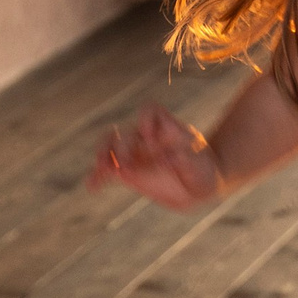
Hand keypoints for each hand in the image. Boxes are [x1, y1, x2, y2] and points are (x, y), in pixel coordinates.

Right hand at [88, 103, 221, 208]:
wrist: (200, 186)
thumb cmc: (204, 172)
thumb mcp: (201, 167)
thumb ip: (188, 160)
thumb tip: (171, 157)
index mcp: (167, 129)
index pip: (151, 111)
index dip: (146, 120)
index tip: (151, 141)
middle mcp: (147, 138)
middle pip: (126, 131)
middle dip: (122, 147)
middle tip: (126, 167)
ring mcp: (135, 154)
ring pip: (110, 145)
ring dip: (103, 156)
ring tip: (102, 171)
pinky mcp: (127, 172)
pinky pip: (107, 170)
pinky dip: (98, 176)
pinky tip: (93, 187)